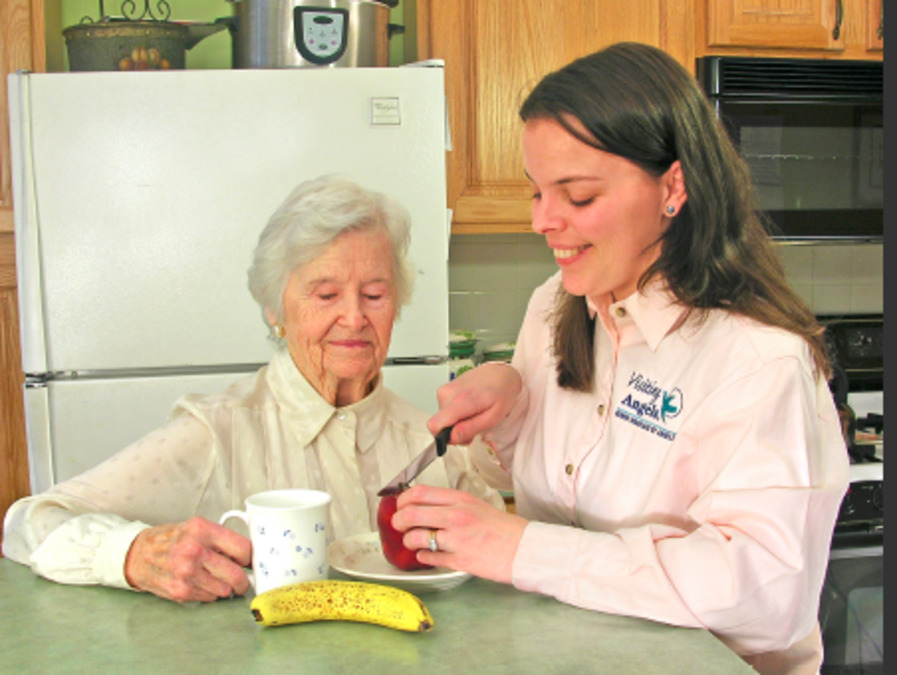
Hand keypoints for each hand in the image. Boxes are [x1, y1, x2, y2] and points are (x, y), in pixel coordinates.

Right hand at [124, 516, 251, 602]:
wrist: (139, 554)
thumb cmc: (171, 540)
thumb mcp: (196, 528)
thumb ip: (221, 539)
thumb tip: (247, 555)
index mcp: (202, 530)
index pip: (242, 548)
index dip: (249, 558)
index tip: (250, 562)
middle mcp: (194, 551)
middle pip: (235, 574)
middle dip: (243, 581)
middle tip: (243, 582)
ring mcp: (186, 573)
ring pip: (224, 590)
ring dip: (224, 588)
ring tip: (214, 578)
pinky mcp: (181, 590)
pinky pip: (209, 598)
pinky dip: (209, 593)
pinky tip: (199, 582)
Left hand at [393, 484, 526, 583]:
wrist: (524, 549)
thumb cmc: (503, 528)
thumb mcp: (476, 505)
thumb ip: (451, 504)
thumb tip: (424, 506)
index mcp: (461, 499)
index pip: (419, 493)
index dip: (402, 499)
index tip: (400, 505)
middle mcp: (456, 516)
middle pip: (410, 514)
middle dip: (398, 521)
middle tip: (398, 525)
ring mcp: (456, 540)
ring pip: (416, 538)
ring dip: (409, 541)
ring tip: (413, 542)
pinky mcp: (459, 561)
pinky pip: (429, 558)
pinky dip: (423, 557)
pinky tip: (426, 555)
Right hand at [427, 363, 522, 443]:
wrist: (501, 373)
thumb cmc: (501, 393)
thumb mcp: (493, 417)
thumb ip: (471, 428)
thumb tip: (452, 438)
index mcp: (460, 401)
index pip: (435, 425)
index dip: (445, 437)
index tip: (460, 437)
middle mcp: (448, 393)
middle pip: (439, 425)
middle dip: (454, 431)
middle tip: (473, 425)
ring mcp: (445, 389)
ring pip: (441, 418)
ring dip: (456, 422)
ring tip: (473, 414)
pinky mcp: (444, 389)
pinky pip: (444, 410)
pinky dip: (455, 413)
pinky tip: (468, 408)